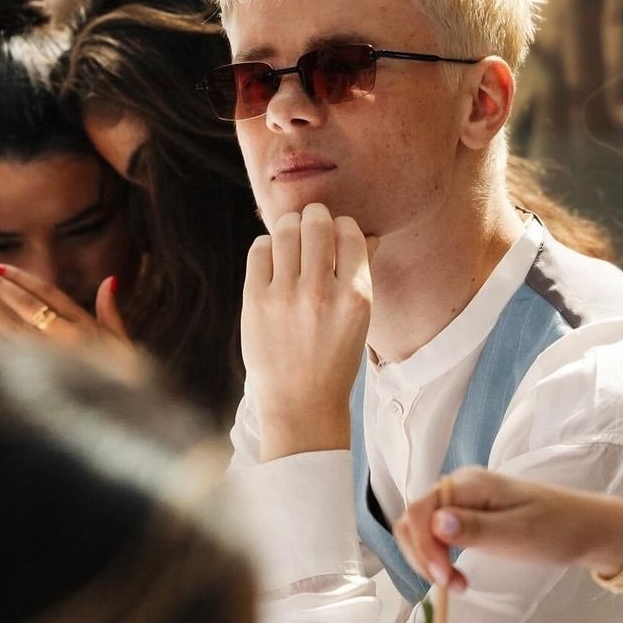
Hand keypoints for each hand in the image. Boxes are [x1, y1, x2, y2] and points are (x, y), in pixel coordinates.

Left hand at [0, 262, 140, 376]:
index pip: (48, 294)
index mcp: (84, 326)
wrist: (121, 411)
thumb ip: (110, 311)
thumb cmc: (124, 376)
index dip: (22, 279)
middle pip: (26, 306)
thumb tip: (108, 281)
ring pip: (13, 327)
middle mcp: (66, 338)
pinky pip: (12, 353)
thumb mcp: (122, 341)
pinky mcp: (41, 375)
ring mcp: (51, 357)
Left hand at [241, 203, 373, 460]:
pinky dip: (268, 246)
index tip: (336, 235)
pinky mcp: (256, 302)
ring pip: (286, 230)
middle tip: (312, 223)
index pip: (350, 233)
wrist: (301, 405)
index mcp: (356, 297)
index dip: (343, 227)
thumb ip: (362, 275)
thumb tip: (367, 236)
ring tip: (291, 236)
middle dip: (315, 217)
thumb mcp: (360, 321)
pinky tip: (273, 259)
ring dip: (290, 226)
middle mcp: (322, 293)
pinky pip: (260, 249)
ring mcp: (286, 296)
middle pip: (317, 223)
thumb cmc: (335, 360)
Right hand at [394, 467, 592, 590]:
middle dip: (421, 556)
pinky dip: (438, 558)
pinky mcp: (468, 516)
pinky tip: (456, 575)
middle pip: (413, 519)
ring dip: (428, 560)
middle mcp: (459, 487)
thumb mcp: (518, 534)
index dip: (423, 547)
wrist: (587, 528)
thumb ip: (475, 529)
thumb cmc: (558, 529)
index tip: (444, 578)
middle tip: (450, 585)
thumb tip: (436, 523)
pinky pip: (437, 535)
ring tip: (455, 584)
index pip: (420, 511)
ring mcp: (462, 501)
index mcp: (469, 484)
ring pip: (421, 529)